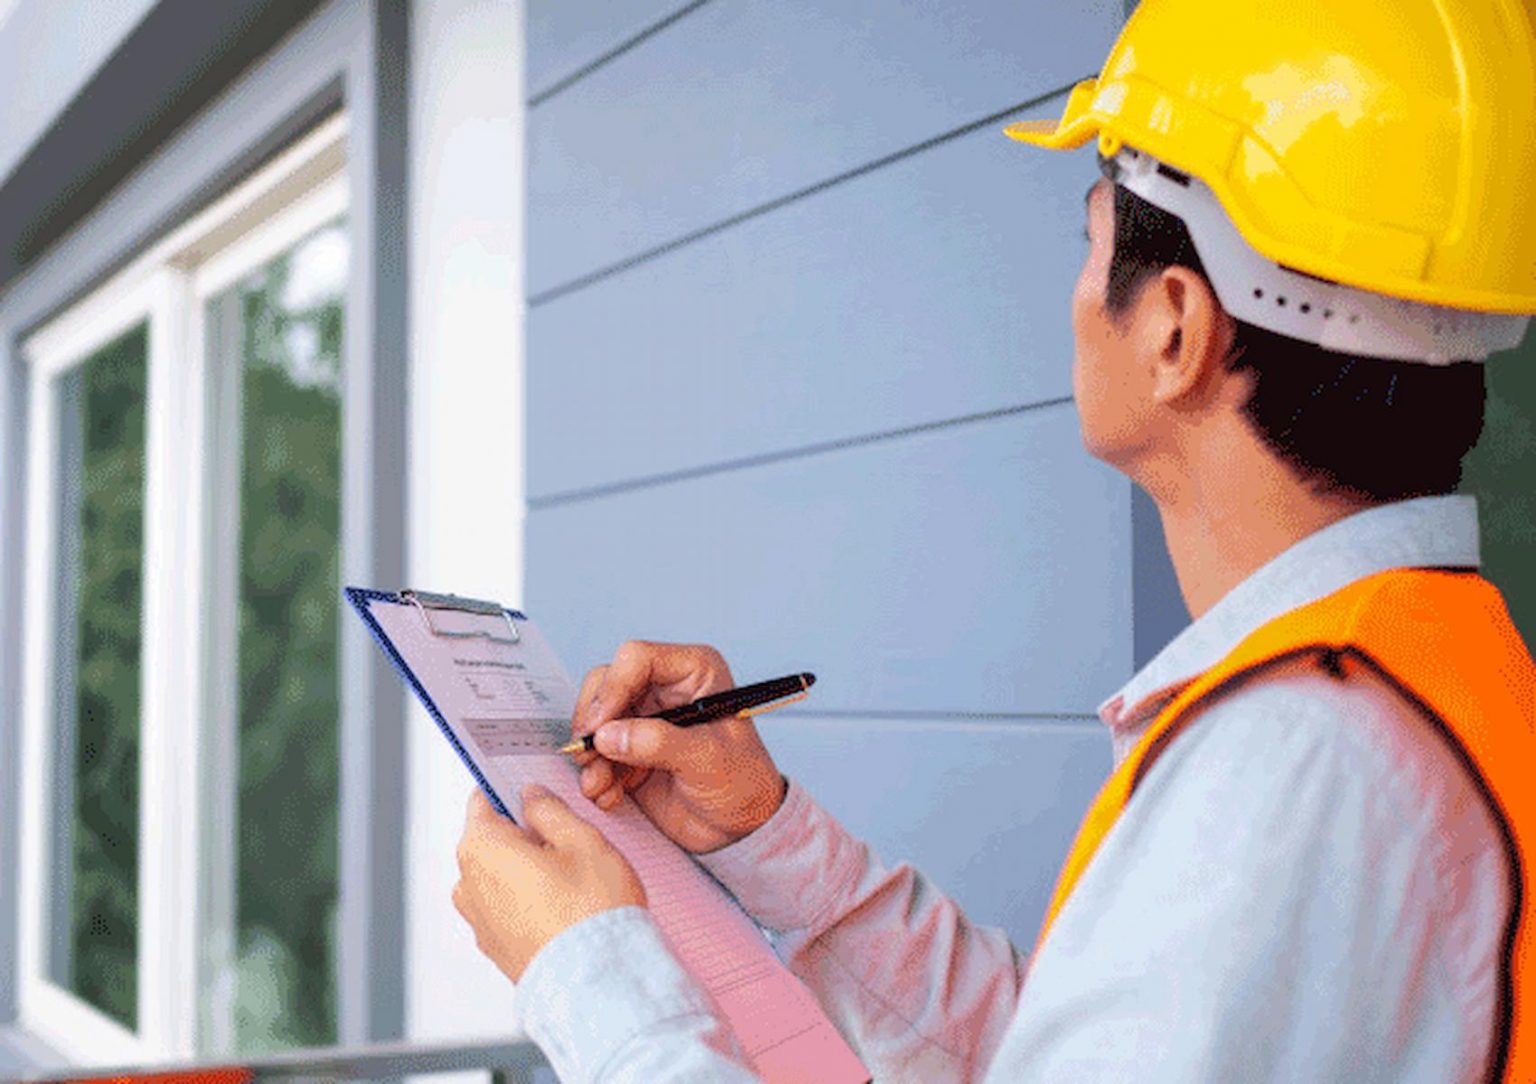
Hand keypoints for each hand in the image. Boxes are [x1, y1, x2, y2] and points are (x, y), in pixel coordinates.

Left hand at [452, 784, 644, 983]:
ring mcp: (479, 921)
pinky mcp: (495, 948)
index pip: (482, 800)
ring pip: (499, 876)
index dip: (508, 789)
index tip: (530, 790)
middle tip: (566, 839)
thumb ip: (550, 810)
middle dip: (523, 834)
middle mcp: (468, 884)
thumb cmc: (590, 911)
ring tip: (570, 878)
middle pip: (490, 840)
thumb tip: (532, 796)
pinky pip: (506, 908)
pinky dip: (527, 901)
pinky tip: (563, 906)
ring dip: (526, 870)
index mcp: (481, 848)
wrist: (597, 981)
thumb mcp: (581, 839)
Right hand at [570, 641, 787, 853]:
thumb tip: (608, 735)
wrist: (740, 827)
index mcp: (694, 672)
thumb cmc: (743, 783)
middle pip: (606, 684)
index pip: (637, 659)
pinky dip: (595, 774)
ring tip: (598, 786)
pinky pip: (596, 752)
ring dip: (589, 755)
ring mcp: (645, 718)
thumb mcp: (707, 758)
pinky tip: (608, 795)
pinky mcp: (631, 749)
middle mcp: (666, 688)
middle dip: (592, 723)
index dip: (612, 688)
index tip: (598, 727)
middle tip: (587, 755)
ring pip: (595, 719)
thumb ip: (658, 743)